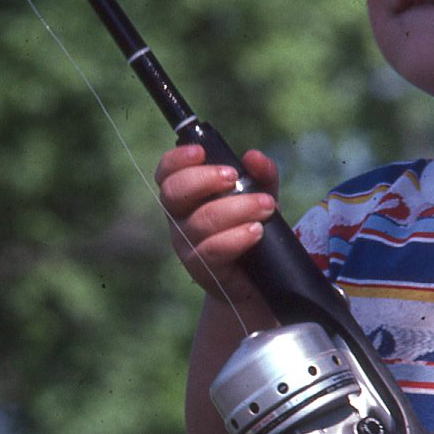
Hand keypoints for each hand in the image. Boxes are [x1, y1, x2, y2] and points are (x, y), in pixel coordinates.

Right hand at [155, 144, 278, 305]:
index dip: (177, 160)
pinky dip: (237, 237)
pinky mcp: (202, 270)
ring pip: (201, 221)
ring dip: (237, 208)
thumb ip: (261, 175)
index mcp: (186, 197)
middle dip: (204, 180)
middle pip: (173, 194)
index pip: (167, 174)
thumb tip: (253, 157)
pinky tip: (257, 231)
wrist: (258, 281)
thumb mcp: (261, 196)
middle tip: (233, 176)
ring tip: (266, 206)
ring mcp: (187, 246)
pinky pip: (213, 250)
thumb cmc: (252, 229)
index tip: (201, 152)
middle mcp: (179, 220)